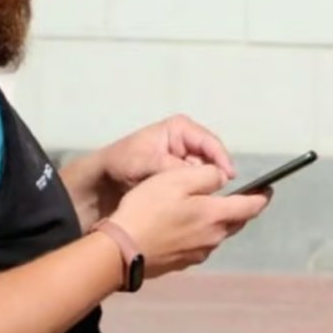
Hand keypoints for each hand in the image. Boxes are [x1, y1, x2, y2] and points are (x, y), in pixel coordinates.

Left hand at [102, 114, 235, 194]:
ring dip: (204, 186)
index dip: (221, 159)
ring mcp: (187, 158)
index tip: (228, 178)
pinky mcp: (183, 174)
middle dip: (213, 175)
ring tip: (204, 201)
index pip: (210, 142)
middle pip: (212, 158)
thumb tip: (202, 176)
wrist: (104, 179)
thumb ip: (174, 168)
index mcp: (180, 128)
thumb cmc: (122, 162)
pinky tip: (196, 203)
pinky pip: (197, 183)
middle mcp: (188, 141)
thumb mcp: (146, 162)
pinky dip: (197, 192)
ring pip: (206, 173)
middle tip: (215, 195)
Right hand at [109, 164, 269, 278]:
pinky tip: (183, 225)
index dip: (262, 196)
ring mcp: (198, 253)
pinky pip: (199, 243)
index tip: (269, 189)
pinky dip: (199, 231)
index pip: (251, 207)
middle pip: (236, 221)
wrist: (119, 251)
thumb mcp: (176, 180)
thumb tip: (222, 179)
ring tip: (205, 207)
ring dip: (217, 220)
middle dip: (240, 208)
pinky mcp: (182, 262)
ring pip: (217, 233)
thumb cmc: (146, 210)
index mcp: (216, 216)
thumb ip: (206, 176)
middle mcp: (213, 238)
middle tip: (238, 195)